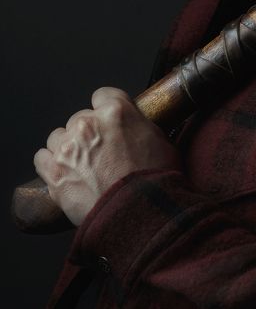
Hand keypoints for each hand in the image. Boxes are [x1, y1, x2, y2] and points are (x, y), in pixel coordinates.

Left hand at [33, 87, 180, 225]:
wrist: (138, 213)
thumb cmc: (154, 180)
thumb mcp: (161, 141)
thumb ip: (140, 126)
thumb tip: (134, 125)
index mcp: (116, 111)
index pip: (103, 95)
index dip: (107, 109)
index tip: (110, 122)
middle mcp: (88, 124)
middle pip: (80, 118)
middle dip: (89, 133)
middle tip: (102, 153)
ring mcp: (67, 147)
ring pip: (59, 136)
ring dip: (69, 148)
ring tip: (83, 166)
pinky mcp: (54, 171)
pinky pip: (42, 157)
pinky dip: (50, 163)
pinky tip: (65, 172)